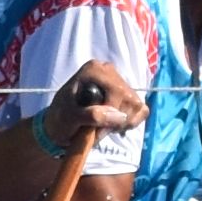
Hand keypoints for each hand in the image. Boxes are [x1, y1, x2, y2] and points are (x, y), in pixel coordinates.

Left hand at [30, 57, 147, 159]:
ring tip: (104, 127)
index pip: (117, 92)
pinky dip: (131, 122)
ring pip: (137, 106)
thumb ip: (92, 116)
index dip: (112, 114)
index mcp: (94, 70)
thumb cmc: (60, 120)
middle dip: (117, 120)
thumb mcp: (70, 118)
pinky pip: (141, 110)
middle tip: (99, 130)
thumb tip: (119, 116)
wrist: (60, 125)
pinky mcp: (127, 95)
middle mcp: (109, 71)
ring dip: (123, 123)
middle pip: (130, 99)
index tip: (98, 128)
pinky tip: (114, 125)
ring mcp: (119, 82)